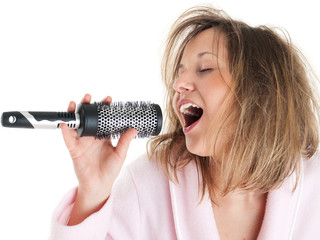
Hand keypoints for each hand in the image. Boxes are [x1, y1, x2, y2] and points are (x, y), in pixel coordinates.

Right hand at [61, 94, 137, 224]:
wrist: (100, 185)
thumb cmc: (110, 170)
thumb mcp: (120, 154)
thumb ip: (125, 141)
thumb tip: (134, 128)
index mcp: (103, 137)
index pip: (102, 119)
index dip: (104, 109)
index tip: (108, 100)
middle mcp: (91, 137)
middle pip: (88, 119)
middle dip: (87, 107)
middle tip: (89, 97)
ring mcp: (82, 143)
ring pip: (76, 125)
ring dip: (74, 114)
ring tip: (75, 104)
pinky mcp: (74, 151)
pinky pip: (68, 140)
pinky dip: (65, 131)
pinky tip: (65, 123)